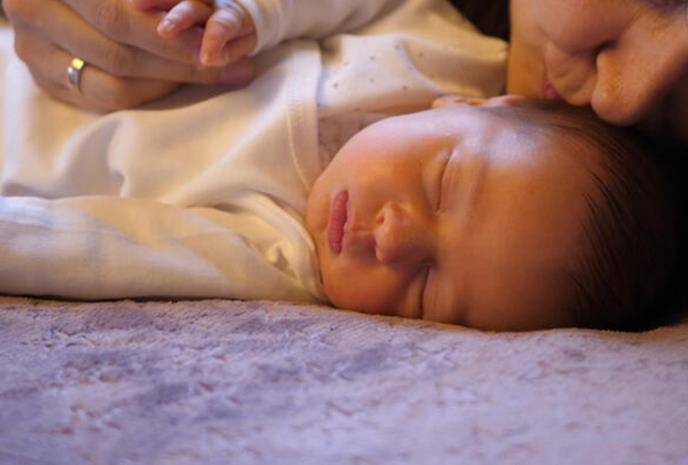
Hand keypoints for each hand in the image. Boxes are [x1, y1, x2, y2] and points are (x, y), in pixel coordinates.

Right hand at [2, 0, 255, 110]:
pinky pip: (103, 100)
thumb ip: (165, 0)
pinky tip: (171, 83)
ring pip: (114, 85)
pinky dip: (145, 94)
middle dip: (181, 65)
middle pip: (120, 55)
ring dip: (168, 83)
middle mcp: (32, 11)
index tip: (213, 44)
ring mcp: (33, 50)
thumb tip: (212, 23)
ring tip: (207, 74)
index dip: (171, 37)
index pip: (120, 18)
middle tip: (228, 68)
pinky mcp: (43, 80)